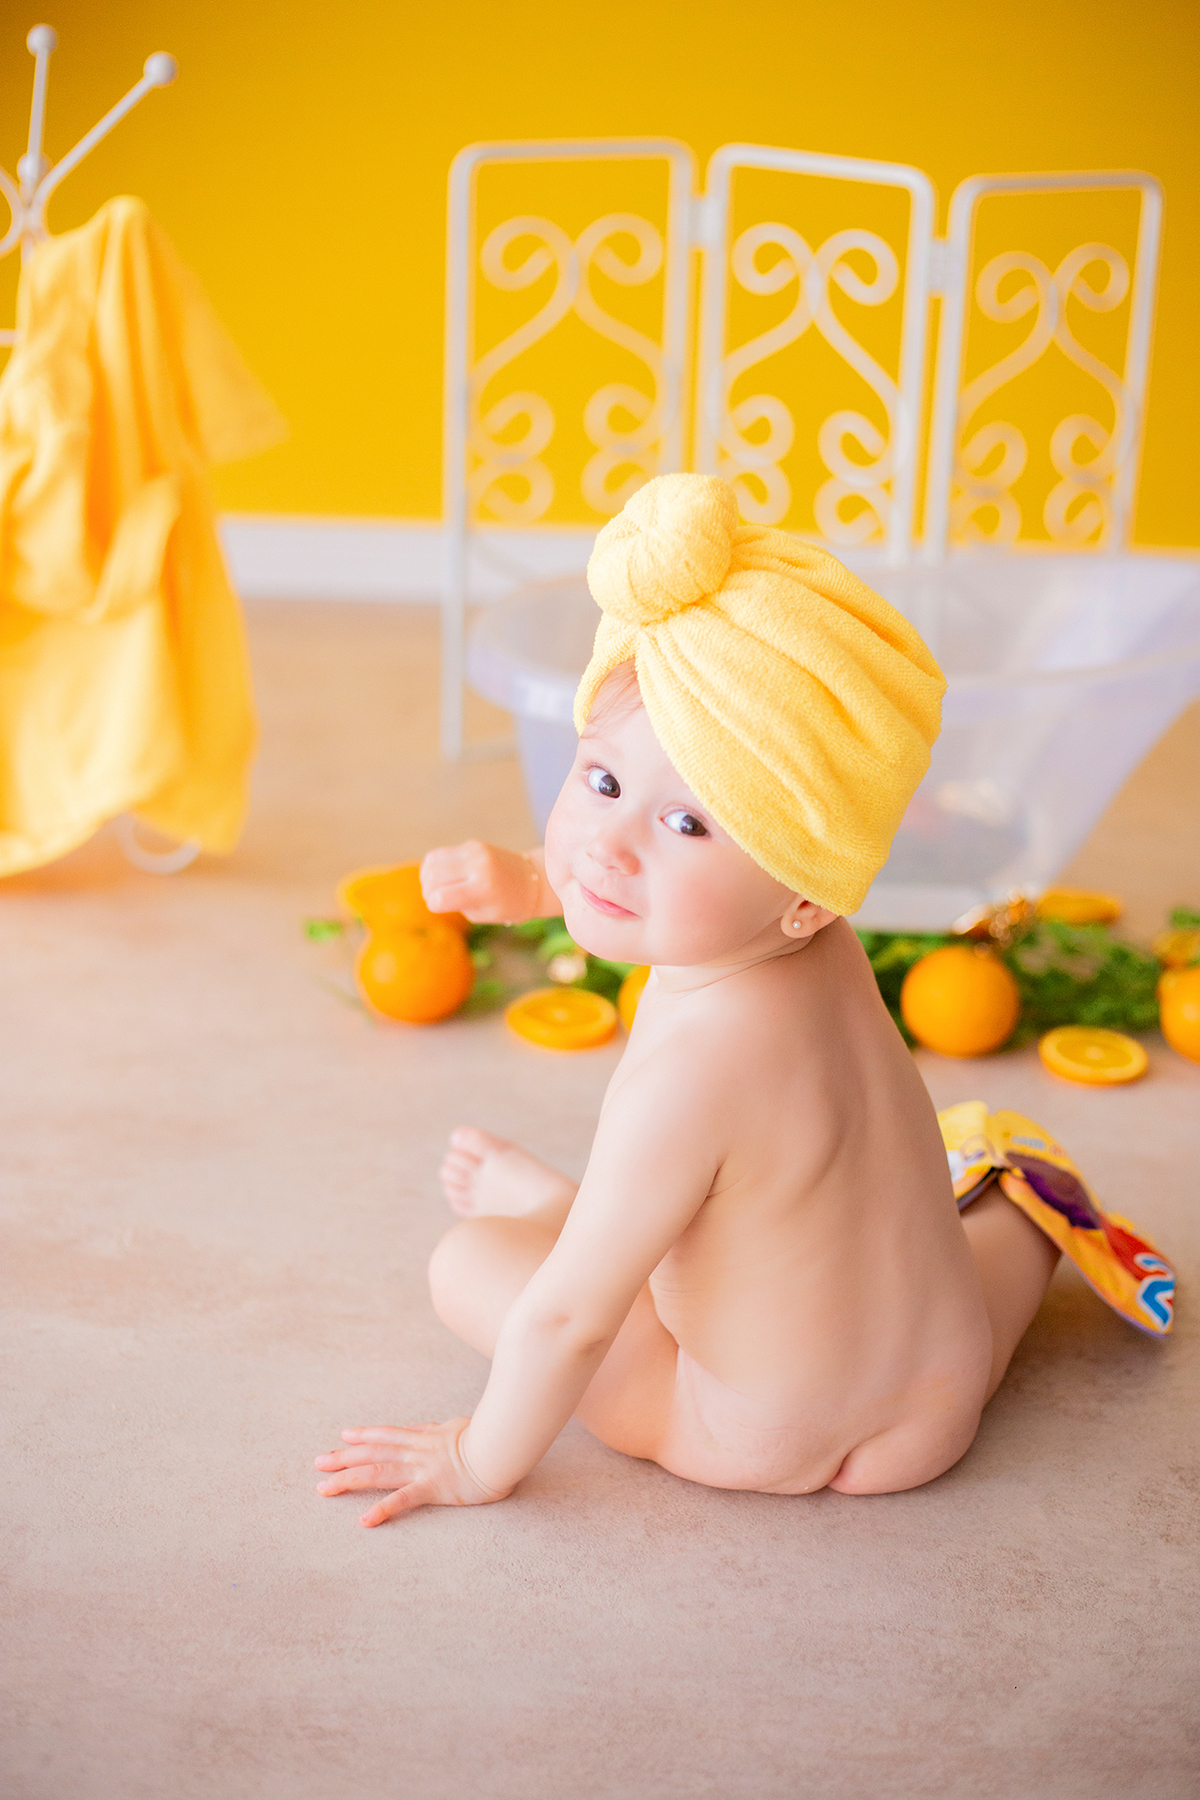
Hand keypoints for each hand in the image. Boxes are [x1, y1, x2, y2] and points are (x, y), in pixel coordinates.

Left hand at [314, 1418, 509, 1525]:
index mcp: (424, 1437)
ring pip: (377, 1472)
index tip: (343, 1437)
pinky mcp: (432, 1488)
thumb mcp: (458, 1427)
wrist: (502, 1446)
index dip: (364, 1435)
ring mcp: (422, 1469)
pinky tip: (364, 1521)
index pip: (387, 1434)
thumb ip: (440, 1430)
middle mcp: (416, 1451)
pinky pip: (402, 1500)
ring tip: (324, 1489)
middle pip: (372, 1452)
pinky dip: (382, 1510)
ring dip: (348, 1480)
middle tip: (318, 1463)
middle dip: (343, 1458)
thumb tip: (432, 1427)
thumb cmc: (487, 1436)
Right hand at [420, 840, 544, 923]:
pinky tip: (442, 876)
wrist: (532, 880)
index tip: (442, 908)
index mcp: (482, 888)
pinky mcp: (472, 844)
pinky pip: (441, 853)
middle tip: (436, 899)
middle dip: (428, 891)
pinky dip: (435, 866)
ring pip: (432, 862)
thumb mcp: (482, 914)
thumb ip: (455, 904)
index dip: (435, 906)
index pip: (440, 898)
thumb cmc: (508, 905)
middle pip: (432, 877)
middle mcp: (477, 866)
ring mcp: (474, 851)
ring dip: (428, 877)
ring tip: (437, 887)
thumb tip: (431, 890)